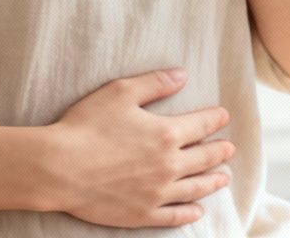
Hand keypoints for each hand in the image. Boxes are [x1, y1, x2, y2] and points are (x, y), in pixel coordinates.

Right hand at [40, 68, 235, 226]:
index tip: (224, 116)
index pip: (201, 124)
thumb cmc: (86, 126)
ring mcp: (158, 192)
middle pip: (204, 158)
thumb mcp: (120, 92)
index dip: (215, 119)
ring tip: (224, 178)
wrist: (59, 168)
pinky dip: (190, 212)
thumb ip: (155, 83)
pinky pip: (174, 215)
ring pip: (195, 188)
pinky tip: (197, 210)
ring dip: (212, 181)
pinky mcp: (143, 213)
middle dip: (219, 152)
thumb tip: (183, 75)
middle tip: (230, 149)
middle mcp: (169, 165)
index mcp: (166, 133)